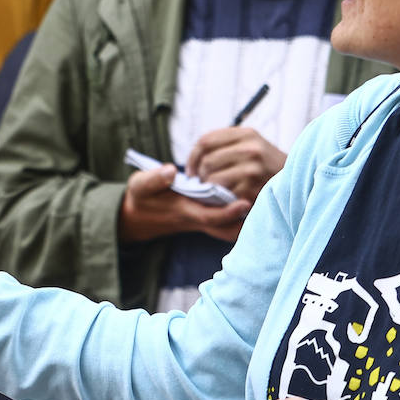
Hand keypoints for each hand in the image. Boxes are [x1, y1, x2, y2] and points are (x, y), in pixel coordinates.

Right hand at [118, 164, 250, 242]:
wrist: (137, 215)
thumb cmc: (141, 196)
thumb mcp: (140, 185)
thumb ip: (154, 178)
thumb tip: (172, 170)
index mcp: (183, 211)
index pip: (210, 216)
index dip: (228, 212)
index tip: (245, 202)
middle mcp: (196, 218)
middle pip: (226, 228)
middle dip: (245, 221)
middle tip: (262, 205)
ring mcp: (201, 219)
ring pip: (228, 227)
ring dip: (244, 219)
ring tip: (261, 201)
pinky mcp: (204, 215)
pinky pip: (226, 222)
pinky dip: (239, 216)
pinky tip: (249, 200)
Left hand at [186, 127, 286, 202]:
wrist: (298, 181)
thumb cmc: (268, 165)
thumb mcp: (253, 145)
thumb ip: (227, 144)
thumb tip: (194, 155)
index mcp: (246, 134)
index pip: (205, 141)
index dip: (192, 157)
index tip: (191, 170)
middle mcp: (250, 148)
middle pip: (207, 161)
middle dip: (199, 175)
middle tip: (201, 184)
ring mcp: (253, 168)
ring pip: (213, 179)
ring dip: (208, 189)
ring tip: (212, 192)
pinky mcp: (254, 187)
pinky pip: (225, 194)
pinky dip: (221, 199)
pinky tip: (224, 200)